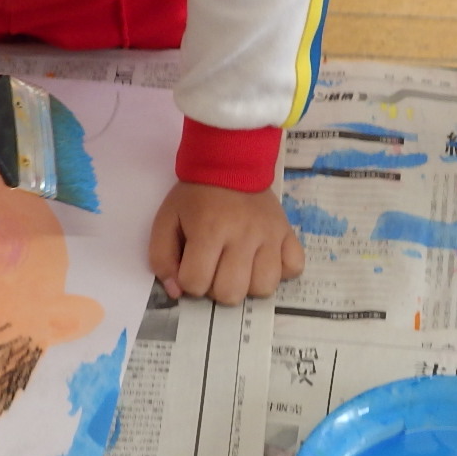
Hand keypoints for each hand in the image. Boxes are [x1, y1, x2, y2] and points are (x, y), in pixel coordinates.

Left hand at [149, 182, 304, 304]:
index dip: (189, 281)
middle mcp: (243, 236)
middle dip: (217, 289)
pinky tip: (264, 260)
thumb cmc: (195, 196)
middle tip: (216, 269)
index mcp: (209, 231)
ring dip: (249, 284)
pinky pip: (294, 267)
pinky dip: (281, 271)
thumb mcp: (165, 221)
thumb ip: (162, 259)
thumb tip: (177, 291)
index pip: (196, 283)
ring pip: (265, 287)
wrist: (229, 163)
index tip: (192, 265)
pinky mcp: (288, 233)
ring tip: (240, 268)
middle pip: (231, 292)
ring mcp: (270, 236)